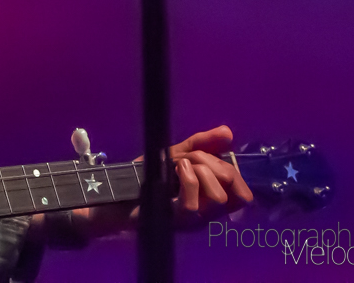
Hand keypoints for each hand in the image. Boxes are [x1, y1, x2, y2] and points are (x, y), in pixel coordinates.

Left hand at [58, 125, 253, 242]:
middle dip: (212, 162)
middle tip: (190, 158)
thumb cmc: (145, 176)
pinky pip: (192, 205)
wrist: (111, 191)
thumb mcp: (174, 154)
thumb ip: (202, 144)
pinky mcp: (171, 220)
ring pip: (216, 197)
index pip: (242, 195)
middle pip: (229, 187)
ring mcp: (190, 220)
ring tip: (179, 165)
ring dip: (200, 170)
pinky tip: (176, 169)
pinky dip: (188, 179)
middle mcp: (204, 214)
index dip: (234, 173)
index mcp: (209, 201)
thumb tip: (229, 133)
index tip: (216, 160)